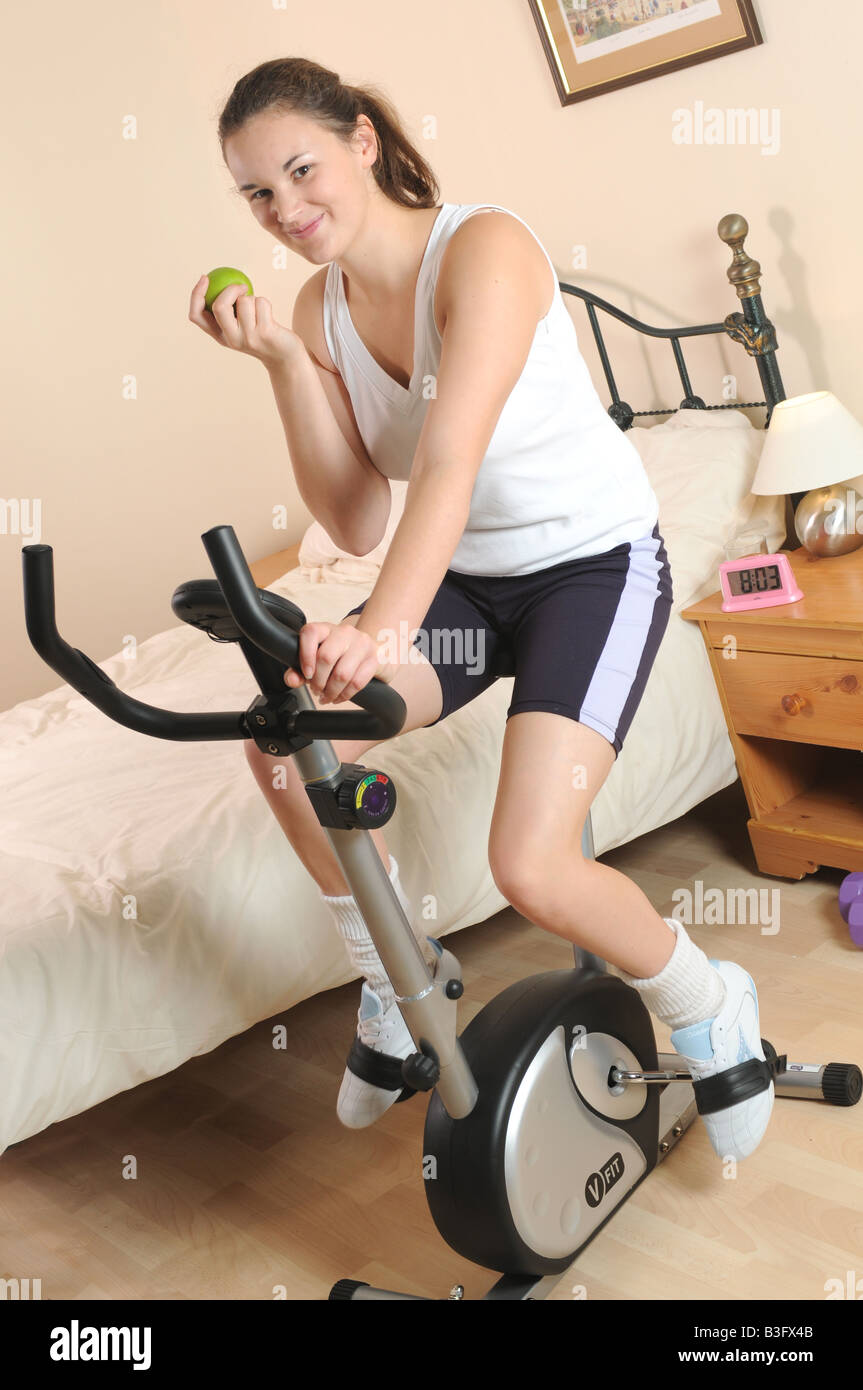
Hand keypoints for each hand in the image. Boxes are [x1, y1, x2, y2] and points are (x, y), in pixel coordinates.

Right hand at [188, 275, 303, 367]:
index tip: (205, 277)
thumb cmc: (259, 333)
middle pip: (220, 306)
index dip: (196, 294)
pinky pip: (261, 303)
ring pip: (244, 301)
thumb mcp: (239, 326)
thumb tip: (214, 278)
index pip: (196, 316)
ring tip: (259, 310)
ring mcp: (248, 337)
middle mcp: (231, 339)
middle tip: (242, 287)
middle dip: (230, 290)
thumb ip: (228, 310)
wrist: (283, 356)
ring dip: (253, 298)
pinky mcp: (265, 333)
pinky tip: (269, 314)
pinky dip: (265, 302)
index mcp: (219, 336)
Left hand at [283, 620, 396, 704]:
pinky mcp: (375, 658)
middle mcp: (344, 632)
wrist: (373, 652)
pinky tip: (339, 697)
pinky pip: (357, 682)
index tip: (306, 674)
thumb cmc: (340, 656)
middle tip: (316, 690)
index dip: (305, 655)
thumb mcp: (317, 659)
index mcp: (325, 628)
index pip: (310, 633)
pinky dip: (345, 695)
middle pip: (326, 657)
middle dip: (318, 681)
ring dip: (331, 691)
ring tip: (326, 696)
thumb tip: (292, 680)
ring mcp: (362, 643)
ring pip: (342, 673)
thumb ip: (298, 670)